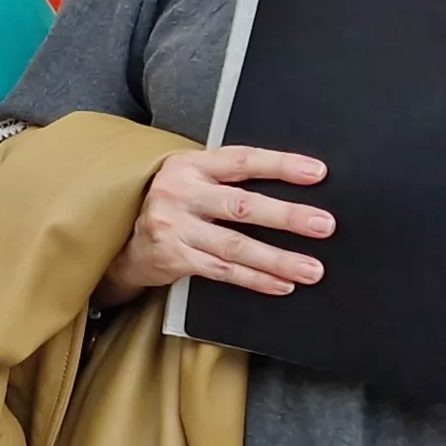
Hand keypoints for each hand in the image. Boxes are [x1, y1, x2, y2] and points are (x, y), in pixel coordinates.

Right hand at [104, 146, 335, 302]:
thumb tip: (294, 189)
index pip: (242, 161)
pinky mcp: (173, 257)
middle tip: (322, 225)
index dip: (280, 164)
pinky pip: (222, 270)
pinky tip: (280, 285)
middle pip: (241, 205)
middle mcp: (181, 193)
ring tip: (310, 268)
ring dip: (277, 259)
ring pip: (235, 245)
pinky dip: (255, 279)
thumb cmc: (175, 205)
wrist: (123, 239)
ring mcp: (175, 227)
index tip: (317, 173)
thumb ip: (230, 179)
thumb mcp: (194, 179)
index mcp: (191, 165)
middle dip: (286, 216)